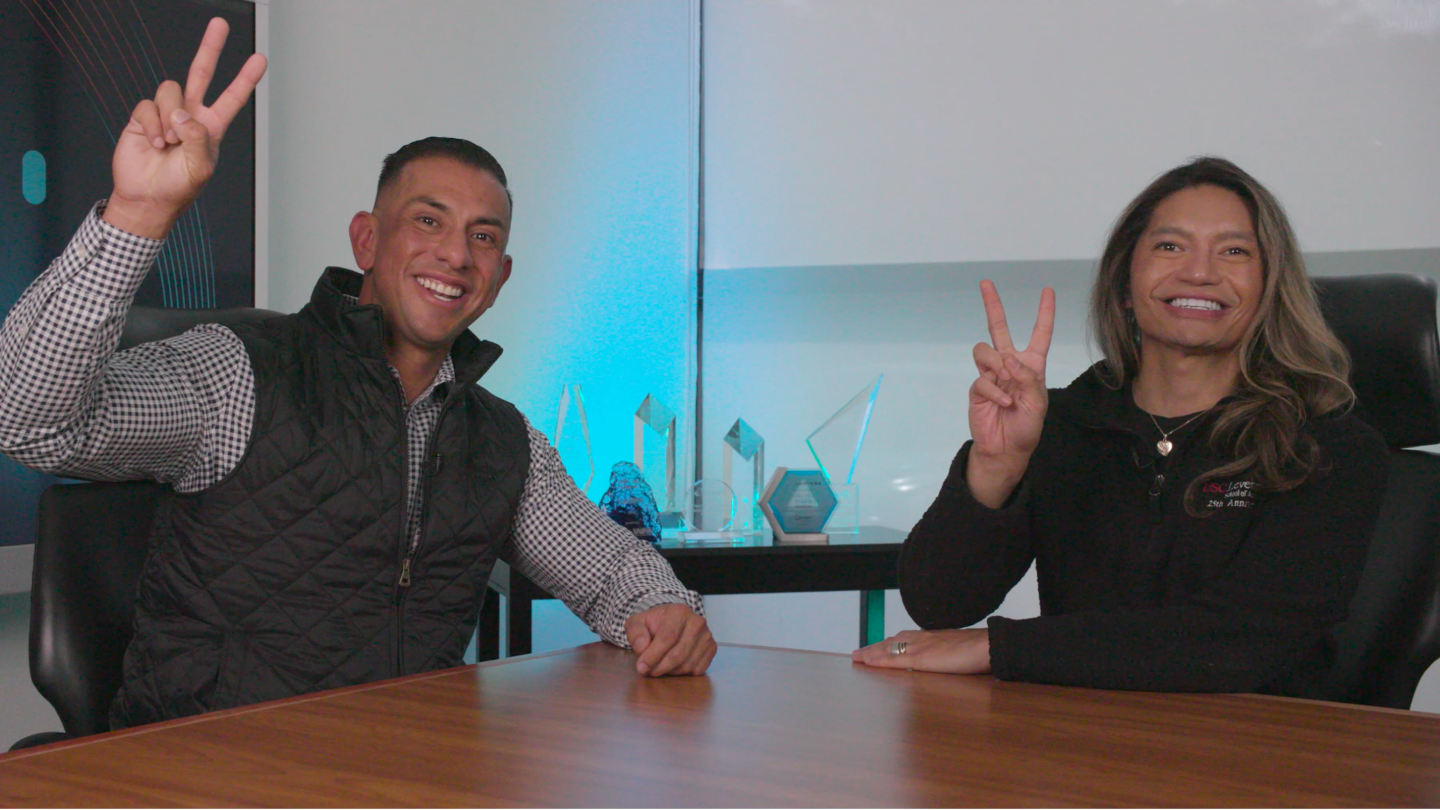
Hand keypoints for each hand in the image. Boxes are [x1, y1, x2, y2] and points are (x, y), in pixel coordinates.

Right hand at [104, 18, 267, 238]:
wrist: (147, 197)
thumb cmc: (179, 187)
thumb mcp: (200, 167)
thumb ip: (197, 137)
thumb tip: (182, 112)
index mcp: (211, 127)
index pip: (232, 97)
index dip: (245, 79)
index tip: (260, 59)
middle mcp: (190, 115)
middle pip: (201, 73)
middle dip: (210, 48)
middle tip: (220, 24)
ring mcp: (167, 114)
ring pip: (170, 90)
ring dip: (169, 118)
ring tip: (169, 143)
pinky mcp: (144, 117)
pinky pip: (147, 106)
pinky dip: (151, 125)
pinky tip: (155, 143)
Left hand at [625, 603, 716, 676]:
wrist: (674, 621)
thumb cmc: (655, 623)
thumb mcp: (638, 622)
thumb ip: (635, 632)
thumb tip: (642, 647)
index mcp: (679, 612)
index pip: (667, 638)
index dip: (653, 655)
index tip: (641, 667)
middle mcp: (697, 622)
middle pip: (678, 654)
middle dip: (659, 667)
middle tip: (647, 672)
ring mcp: (707, 636)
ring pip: (687, 664)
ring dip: (669, 672)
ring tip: (657, 668)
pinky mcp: (712, 648)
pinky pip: (697, 670)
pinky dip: (682, 674)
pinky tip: (672, 667)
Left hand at [851, 628, 990, 673]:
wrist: (987, 646)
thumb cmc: (978, 651)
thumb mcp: (958, 652)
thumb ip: (947, 655)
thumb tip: (944, 662)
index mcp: (931, 638)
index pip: (903, 639)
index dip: (887, 644)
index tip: (876, 647)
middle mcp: (922, 639)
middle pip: (891, 642)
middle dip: (874, 648)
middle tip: (859, 654)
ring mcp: (919, 647)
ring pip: (888, 649)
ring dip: (871, 653)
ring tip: (858, 658)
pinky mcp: (920, 658)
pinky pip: (893, 658)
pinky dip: (878, 660)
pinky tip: (867, 662)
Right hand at [966, 280, 1055, 506]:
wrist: (1005, 449)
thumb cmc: (1026, 427)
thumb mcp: (1038, 403)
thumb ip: (1028, 379)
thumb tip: (1008, 361)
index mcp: (1032, 365)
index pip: (1040, 333)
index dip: (1044, 312)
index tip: (1047, 290)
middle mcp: (1010, 365)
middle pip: (999, 328)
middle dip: (992, 305)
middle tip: (985, 283)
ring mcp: (991, 374)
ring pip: (985, 350)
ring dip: (996, 365)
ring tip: (1005, 384)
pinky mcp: (978, 387)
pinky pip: (982, 378)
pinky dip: (994, 392)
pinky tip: (1002, 404)